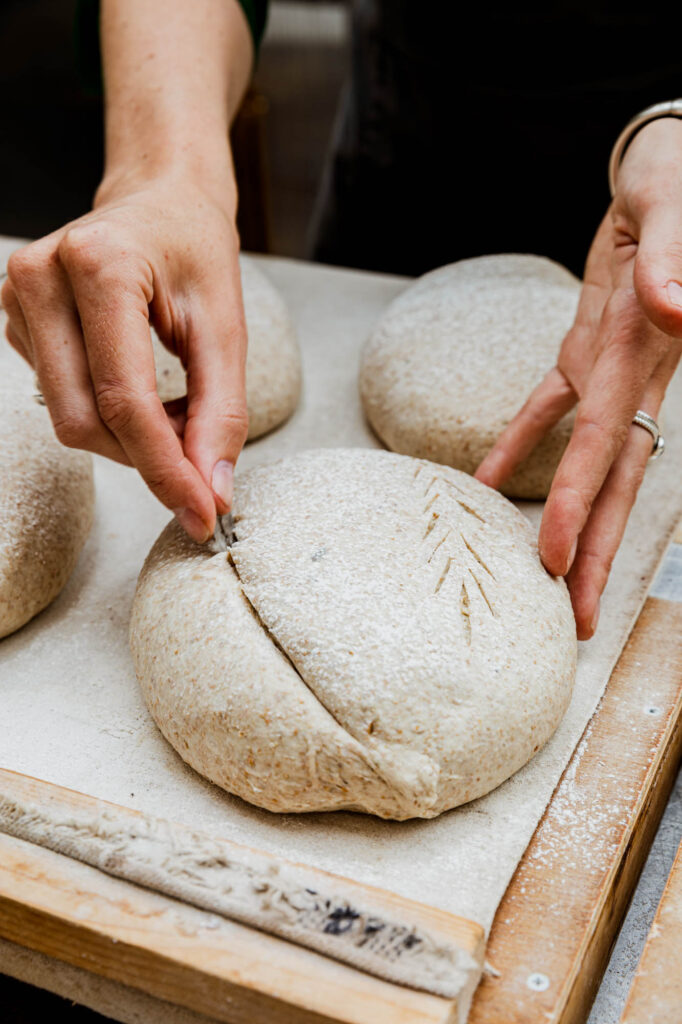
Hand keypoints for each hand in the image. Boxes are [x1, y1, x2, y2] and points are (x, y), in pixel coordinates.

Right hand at [2, 172, 247, 542]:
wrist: (159, 199)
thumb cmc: (194, 251)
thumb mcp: (225, 327)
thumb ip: (221, 413)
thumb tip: (211, 489)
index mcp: (100, 266)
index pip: (124, 400)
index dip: (166, 470)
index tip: (202, 515)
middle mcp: (42, 278)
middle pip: (86, 422)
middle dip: (147, 457)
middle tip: (200, 452)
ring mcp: (18, 300)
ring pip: (72, 419)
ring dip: (131, 437)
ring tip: (177, 405)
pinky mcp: (16, 322)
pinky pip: (63, 400)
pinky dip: (111, 416)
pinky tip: (141, 389)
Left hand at [476, 117, 681, 639]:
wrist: (668, 168)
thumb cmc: (677, 179)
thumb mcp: (676, 208)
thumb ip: (675, 260)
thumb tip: (672, 310)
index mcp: (642, 356)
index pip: (605, 444)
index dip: (578, 503)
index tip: (556, 565)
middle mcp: (629, 377)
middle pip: (607, 482)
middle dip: (591, 552)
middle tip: (575, 623)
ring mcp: (609, 368)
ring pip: (584, 460)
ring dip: (567, 519)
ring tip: (550, 580)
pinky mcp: (586, 347)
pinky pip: (549, 408)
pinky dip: (518, 446)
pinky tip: (486, 486)